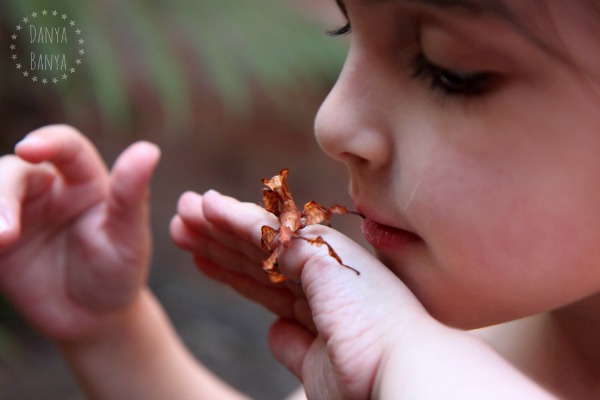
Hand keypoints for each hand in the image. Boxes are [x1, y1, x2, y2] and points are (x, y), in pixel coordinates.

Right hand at [0, 125, 159, 341]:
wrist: (92, 318)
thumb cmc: (118, 272)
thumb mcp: (128, 238)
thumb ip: (132, 196)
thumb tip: (149, 149)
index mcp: (86, 180)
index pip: (66, 146)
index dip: (47, 141)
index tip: (28, 149)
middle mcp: (48, 188)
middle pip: (14, 170)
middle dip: (2, 194)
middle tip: (6, 234)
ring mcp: (18, 212)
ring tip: (0, 243)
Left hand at [171, 190, 557, 399]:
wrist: (401, 374)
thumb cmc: (367, 379)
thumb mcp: (317, 366)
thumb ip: (294, 344)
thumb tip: (274, 330)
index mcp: (323, 302)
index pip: (265, 281)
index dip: (230, 270)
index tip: (199, 259)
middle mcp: (322, 274)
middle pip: (256, 255)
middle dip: (217, 241)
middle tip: (181, 224)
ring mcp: (322, 259)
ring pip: (258, 238)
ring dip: (217, 224)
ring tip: (183, 211)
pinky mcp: (319, 250)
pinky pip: (267, 231)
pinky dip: (234, 217)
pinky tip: (207, 207)